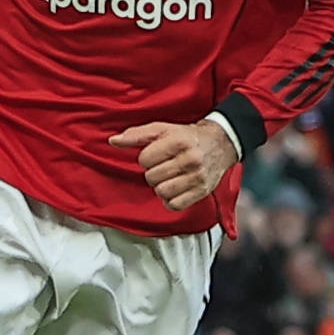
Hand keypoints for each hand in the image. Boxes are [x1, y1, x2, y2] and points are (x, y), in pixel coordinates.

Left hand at [110, 119, 237, 212]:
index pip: (144, 159)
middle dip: (153, 172)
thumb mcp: (162, 129)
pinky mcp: (202, 192)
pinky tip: (175, 188)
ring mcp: (197, 177)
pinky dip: (170, 199)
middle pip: (152, 177)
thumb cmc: (187, 136)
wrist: (220, 143)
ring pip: (161, 192)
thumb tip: (113, 141)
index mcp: (178, 141)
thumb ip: (136, 135)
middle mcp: (190, 159)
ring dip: (161, 186)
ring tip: (169, 177)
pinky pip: (174, 205)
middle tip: (164, 166)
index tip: (156, 155)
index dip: (146, 158)